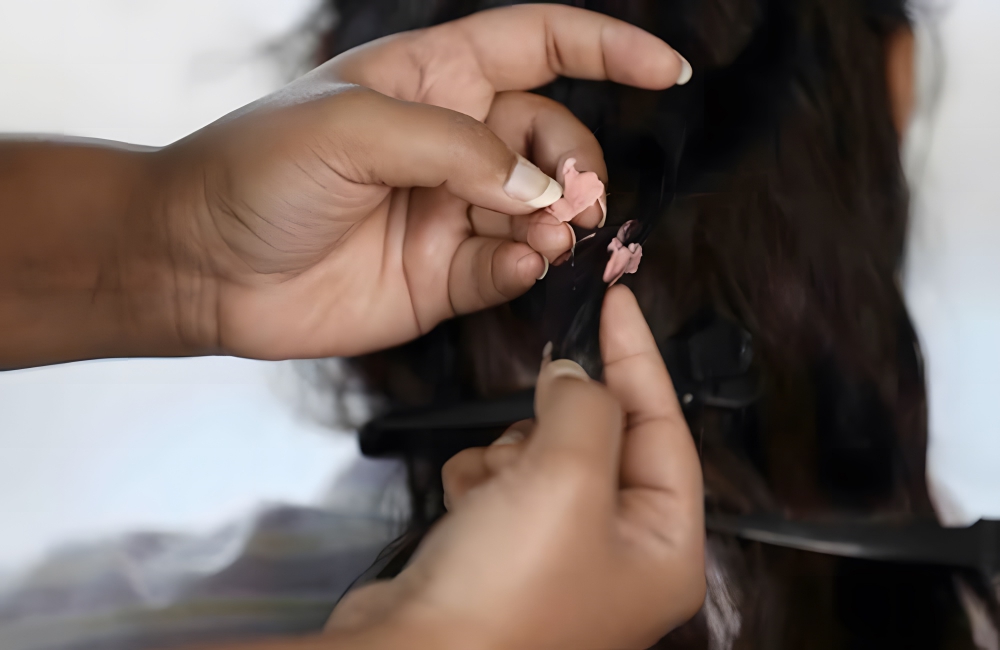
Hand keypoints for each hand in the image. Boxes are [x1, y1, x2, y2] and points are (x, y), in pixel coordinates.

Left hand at [156, 5, 689, 358]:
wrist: (201, 265)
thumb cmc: (252, 172)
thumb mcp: (353, 130)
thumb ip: (457, 150)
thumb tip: (537, 190)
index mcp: (432, 78)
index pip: (541, 45)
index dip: (608, 50)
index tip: (669, 70)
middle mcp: (451, 143)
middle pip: (558, 140)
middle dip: (578, 168)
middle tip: (569, 202)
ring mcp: (451, 211)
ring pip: (542, 211)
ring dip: (558, 225)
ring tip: (542, 239)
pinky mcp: (443, 275)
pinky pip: (509, 268)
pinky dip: (524, 268)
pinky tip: (516, 266)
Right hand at [327, 286, 705, 648]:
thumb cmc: (502, 607)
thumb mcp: (567, 479)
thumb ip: (586, 406)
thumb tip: (577, 374)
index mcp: (663, 547)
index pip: (666, 426)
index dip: (639, 357)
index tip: (617, 304)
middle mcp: (616, 552)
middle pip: (601, 437)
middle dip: (557, 422)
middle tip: (539, 405)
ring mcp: (558, 552)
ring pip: (544, 451)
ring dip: (510, 453)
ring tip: (495, 489)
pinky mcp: (505, 549)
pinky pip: (502, 478)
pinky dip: (480, 478)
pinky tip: (469, 506)